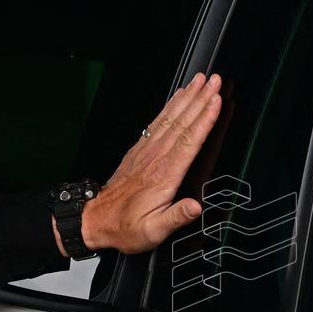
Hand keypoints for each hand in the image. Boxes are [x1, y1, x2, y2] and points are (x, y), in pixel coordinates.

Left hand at [56, 72, 222, 255]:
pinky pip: (159, 121)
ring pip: (171, 117)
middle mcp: (156, 158)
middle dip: (201, 99)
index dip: (204, 120)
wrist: (96, 219)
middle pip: (183, 122)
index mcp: (164, 176)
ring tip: (201, 80)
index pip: (188, 141)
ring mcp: (147, 151)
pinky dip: (171, 105)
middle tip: (215, 80)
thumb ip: (175, 217)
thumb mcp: (152, 231)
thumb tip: (195, 208)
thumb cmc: (125, 226)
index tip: (216, 101)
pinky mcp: (141, 149)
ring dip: (188, 96)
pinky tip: (179, 96)